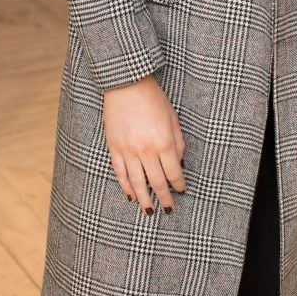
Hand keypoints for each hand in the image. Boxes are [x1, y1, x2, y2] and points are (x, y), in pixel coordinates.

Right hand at [103, 74, 186, 214]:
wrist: (126, 84)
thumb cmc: (153, 98)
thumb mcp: (173, 118)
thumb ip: (178, 143)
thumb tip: (180, 164)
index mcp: (164, 142)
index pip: (174, 173)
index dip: (179, 185)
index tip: (181, 192)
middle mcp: (147, 150)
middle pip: (156, 182)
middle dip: (164, 198)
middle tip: (168, 209)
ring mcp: (128, 150)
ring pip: (137, 183)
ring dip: (144, 200)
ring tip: (150, 211)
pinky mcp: (115, 148)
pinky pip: (120, 173)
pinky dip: (126, 187)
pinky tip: (131, 196)